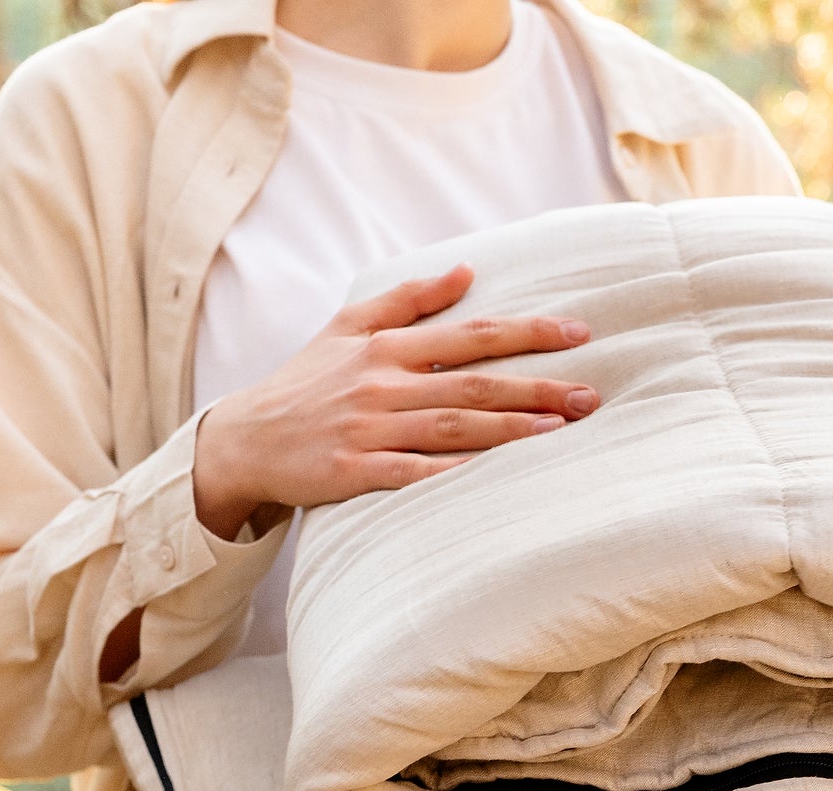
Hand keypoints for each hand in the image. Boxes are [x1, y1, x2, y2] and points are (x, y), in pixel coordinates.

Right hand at [191, 262, 596, 539]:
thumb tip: (465, 270)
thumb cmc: (304, 384)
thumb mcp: (348, 327)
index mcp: (386, 348)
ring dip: (509, 429)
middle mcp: (381, 384)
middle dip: (536, 388)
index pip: (470, 335)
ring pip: (452, 428)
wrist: (243, 440)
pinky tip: (496, 478)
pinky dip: (455, 473)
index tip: (577, 334)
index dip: (527, 333)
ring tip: (560, 431)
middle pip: (472, 384)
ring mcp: (368, 429)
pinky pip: (414, 473)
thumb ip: (408, 300)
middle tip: (589, 396)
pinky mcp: (353, 470)